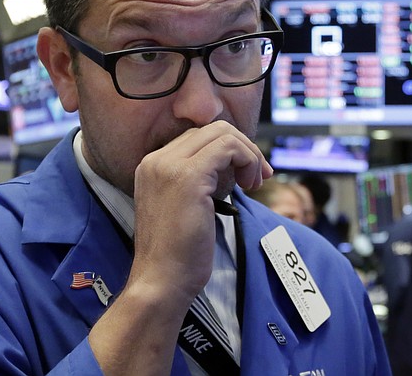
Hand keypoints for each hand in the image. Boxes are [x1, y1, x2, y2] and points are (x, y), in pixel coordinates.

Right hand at [130, 120, 271, 301]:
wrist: (161, 281)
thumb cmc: (177, 255)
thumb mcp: (185, 207)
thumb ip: (199, 183)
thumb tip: (230, 167)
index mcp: (152, 166)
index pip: (198, 138)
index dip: (229, 151)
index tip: (248, 175)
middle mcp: (156, 160)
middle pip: (212, 130)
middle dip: (243, 148)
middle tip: (258, 177)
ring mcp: (169, 166)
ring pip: (223, 133)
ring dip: (248, 154)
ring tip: (254, 183)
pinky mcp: (187, 176)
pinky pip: (228, 147)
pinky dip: (247, 160)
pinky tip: (249, 186)